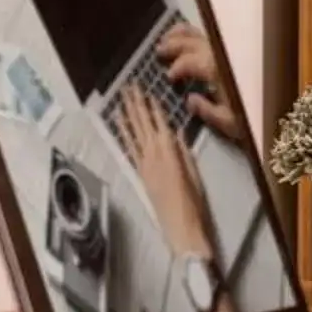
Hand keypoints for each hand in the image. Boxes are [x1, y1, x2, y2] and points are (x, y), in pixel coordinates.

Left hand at [119, 84, 216, 265]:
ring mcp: (144, 163)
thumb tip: (175, 132)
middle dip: (136, 103)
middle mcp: (153, 153)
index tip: (146, 89)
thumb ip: (183, 150)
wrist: (179, 226)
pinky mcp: (140, 173)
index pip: (159, 121)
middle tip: (129, 86)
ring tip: (121, 98)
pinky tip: (118, 124)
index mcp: (169, 150)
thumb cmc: (193, 201)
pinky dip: (123, 134)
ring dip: (127, 114)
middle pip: (143, 123)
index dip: (153, 105)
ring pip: (133, 132)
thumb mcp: (193, 172)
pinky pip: (129, 147)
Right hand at [157, 24, 248, 147]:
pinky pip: (212, 34)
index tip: (169, 78)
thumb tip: (190, 100)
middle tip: (158, 50)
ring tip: (168, 35)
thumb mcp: (230, 120)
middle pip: (191, 42)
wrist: (285, 104)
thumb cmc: (257, 113)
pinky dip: (198, 33)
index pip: (187, 63)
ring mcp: (230, 48)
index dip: (175, 69)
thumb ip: (206, 110)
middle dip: (173, 45)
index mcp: (215, 68)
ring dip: (182, 33)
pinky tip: (192, 37)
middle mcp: (221, 53)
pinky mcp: (238, 49)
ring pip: (201, 33)